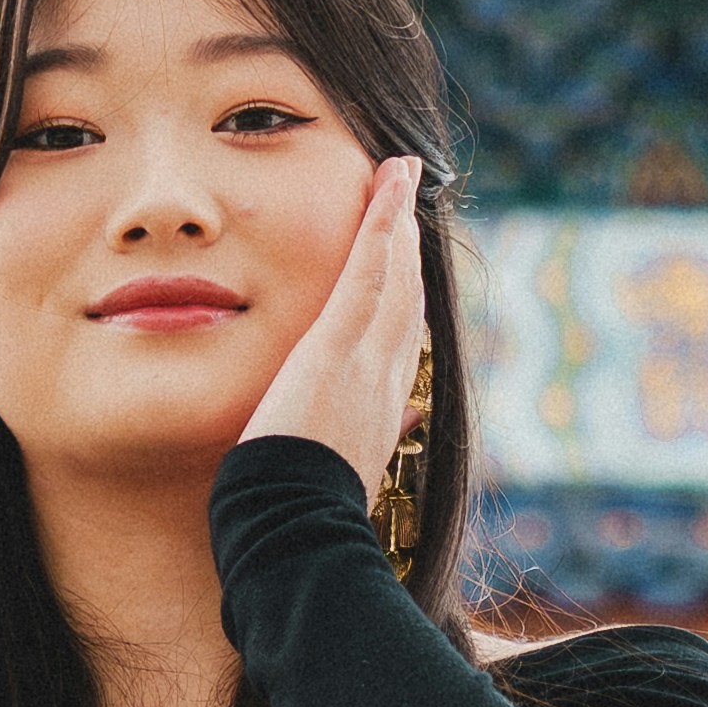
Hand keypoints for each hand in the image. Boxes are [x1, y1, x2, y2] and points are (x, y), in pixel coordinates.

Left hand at [240, 154, 431, 503]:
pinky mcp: (339, 345)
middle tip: (410, 204)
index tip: (407, 268)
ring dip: (399, 220)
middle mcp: (388, 380)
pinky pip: (369, 270)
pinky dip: (383, 223)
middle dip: (410, 250)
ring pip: (396, 276)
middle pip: (408, 300)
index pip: (402, 342)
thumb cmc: (303, 516)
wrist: (297, 532)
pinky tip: (388, 182)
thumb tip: (407, 422)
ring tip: (400, 174)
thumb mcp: (345, 476)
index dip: (407, 301)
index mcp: (382, 412)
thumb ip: (374, 443)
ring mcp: (369, 359)